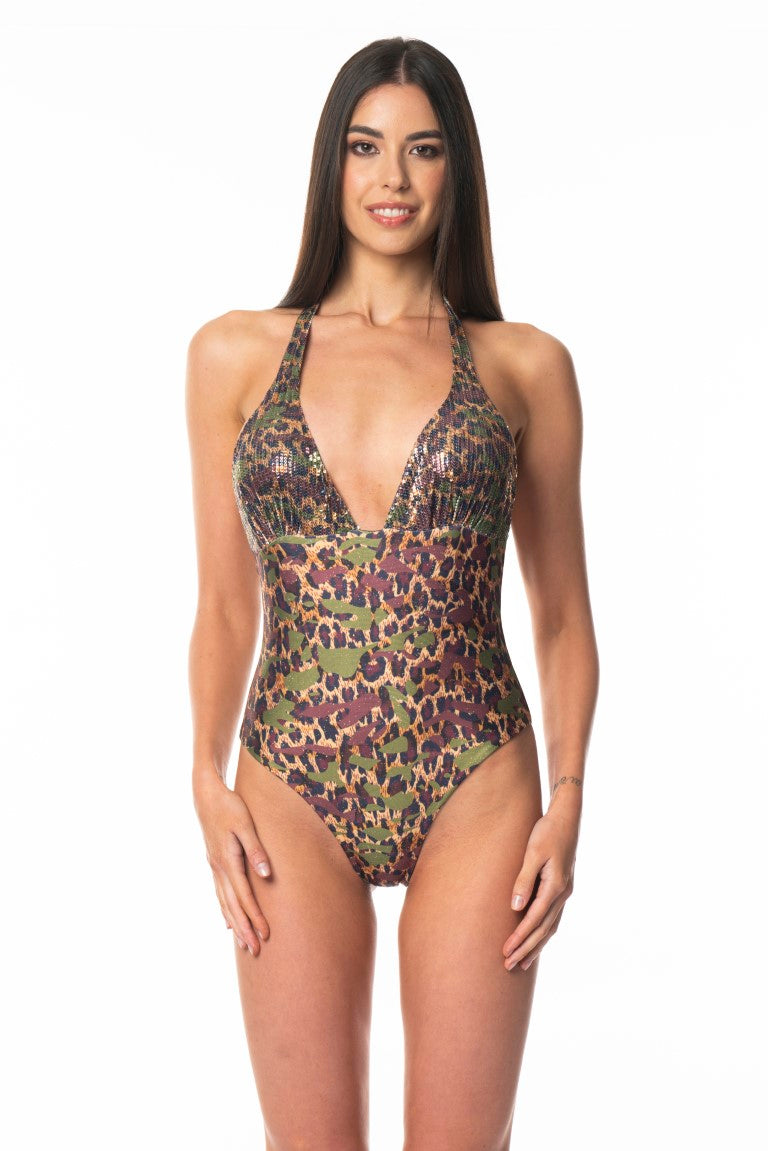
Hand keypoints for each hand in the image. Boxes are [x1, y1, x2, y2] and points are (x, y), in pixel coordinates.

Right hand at [194, 776, 271, 956]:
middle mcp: (219, 869)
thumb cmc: (229, 807)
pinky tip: (227, 921)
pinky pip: (219, 893)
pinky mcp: (214, 863)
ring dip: (235, 924)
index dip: (255, 917)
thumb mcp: (245, 824)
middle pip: (233, 906)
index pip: (244, 897)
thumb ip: (256, 849)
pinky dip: (224, 909)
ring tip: (243, 944)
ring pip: (224, 903)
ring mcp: (214, 867)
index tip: (265, 935)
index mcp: (228, 861)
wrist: (206, 795)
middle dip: (245, 929)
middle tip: (255, 951)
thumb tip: (266, 874)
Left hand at [502, 805, 577, 971]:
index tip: (506, 952)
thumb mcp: (532, 853)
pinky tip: (536, 939)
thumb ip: (524, 880)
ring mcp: (565, 892)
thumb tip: (515, 908)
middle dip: (526, 949)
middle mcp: (563, 893)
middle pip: (544, 929)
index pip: (534, 920)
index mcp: (555, 886)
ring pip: (551, 926)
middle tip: (509, 966)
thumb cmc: (547, 832)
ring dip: (536, 945)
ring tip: (523, 962)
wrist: (567, 818)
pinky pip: (553, 917)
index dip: (520, 938)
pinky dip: (544, 932)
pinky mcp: (563, 888)